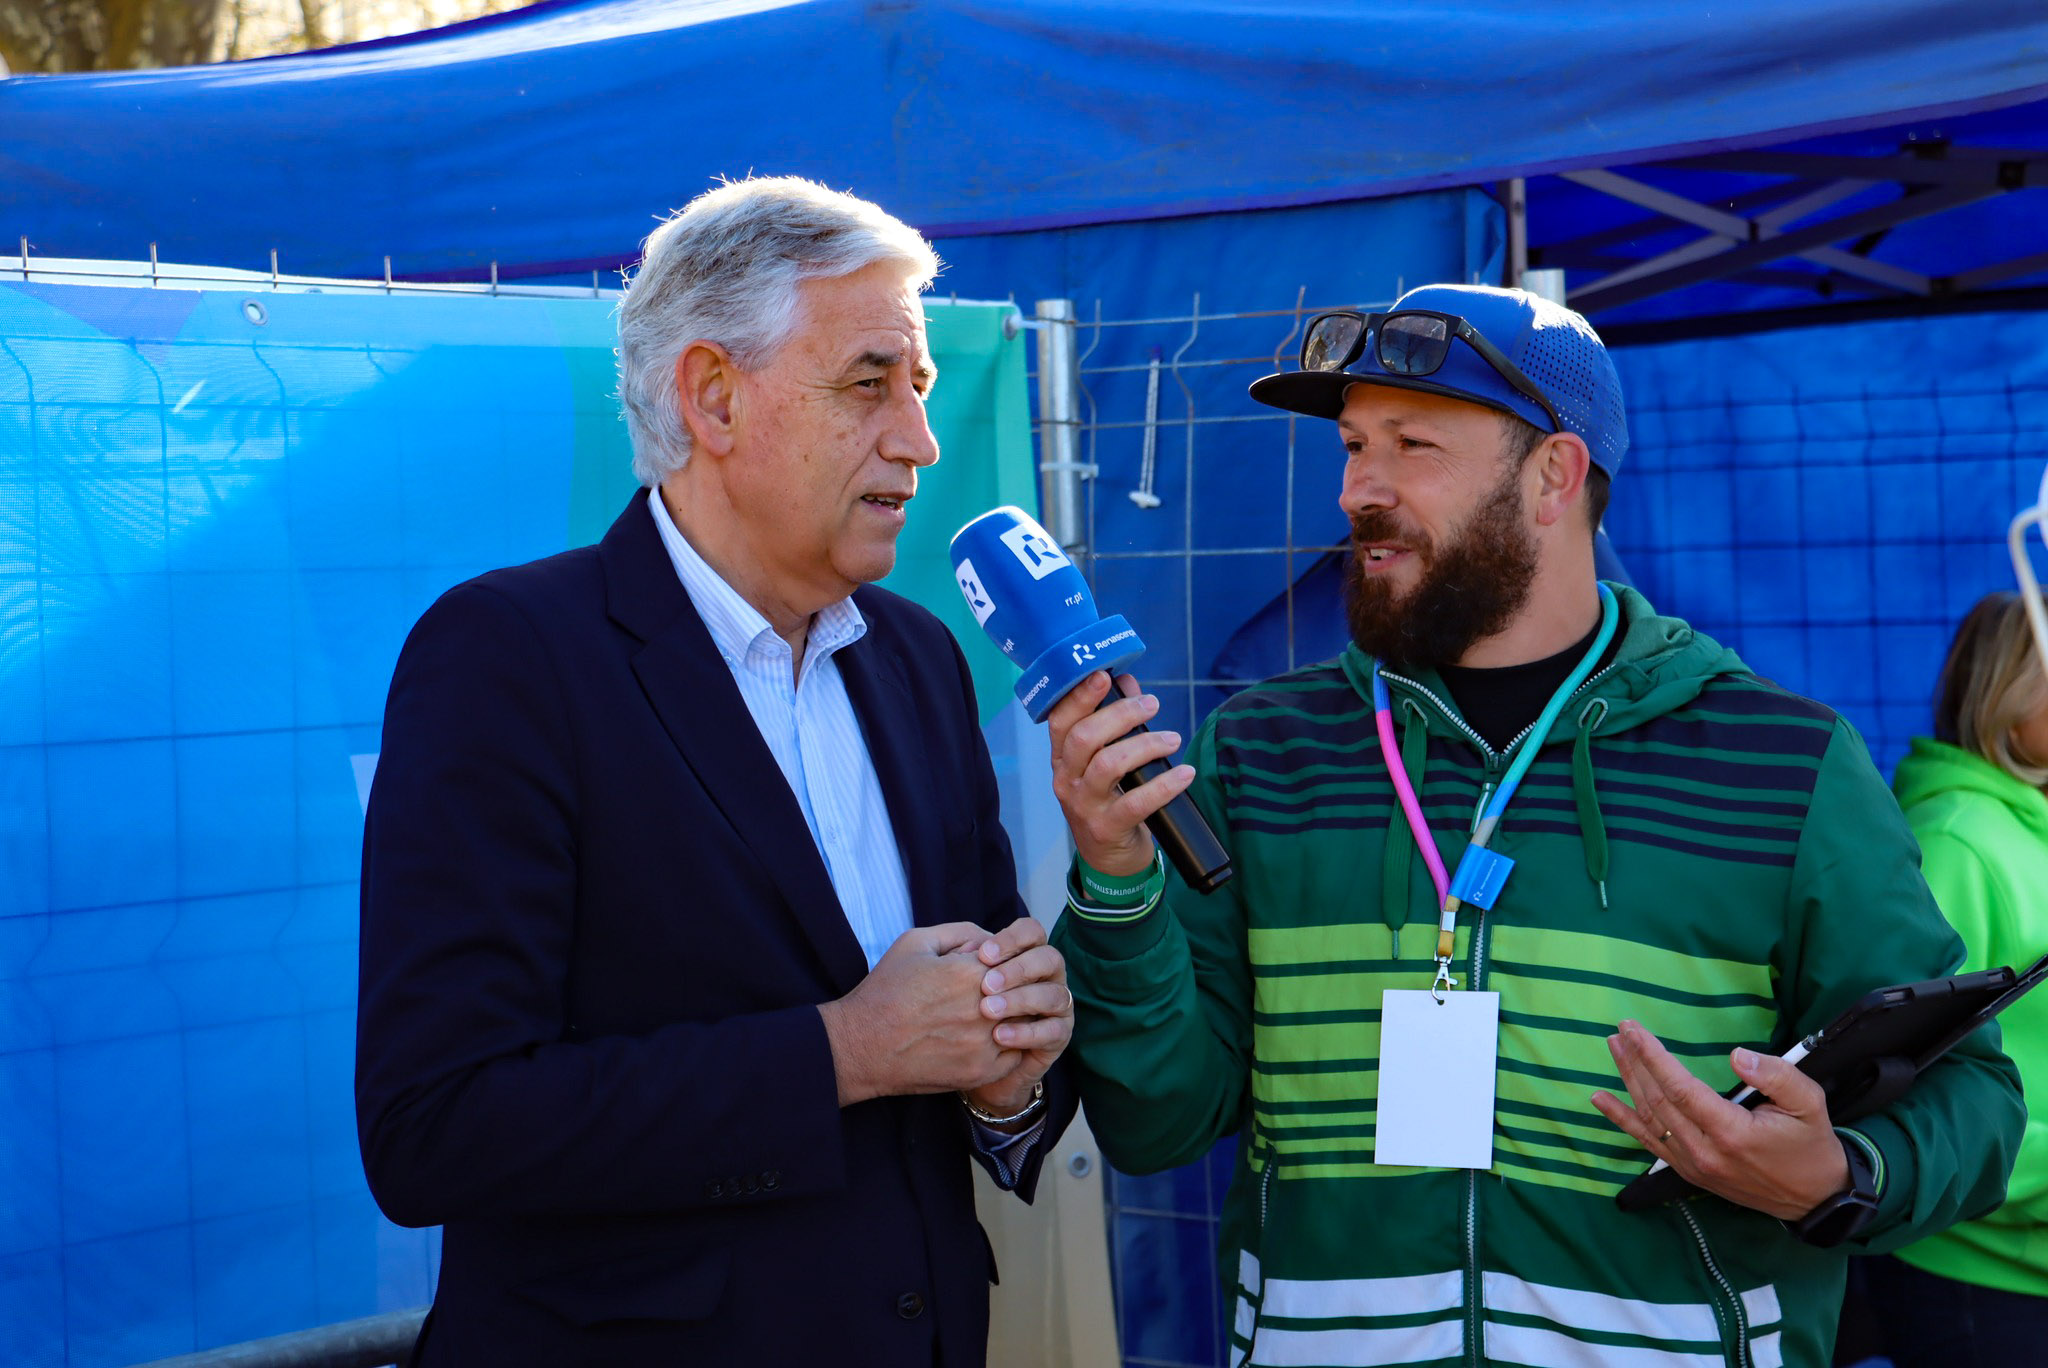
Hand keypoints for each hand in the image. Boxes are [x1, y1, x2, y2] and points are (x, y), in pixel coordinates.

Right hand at [818, 923, 1020, 1105]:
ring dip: (1014, 1017)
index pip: (1015, 959)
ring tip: (993, 1015)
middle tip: (995, 993)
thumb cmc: (886, 990)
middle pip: (1025, 991)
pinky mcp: (980, 1071)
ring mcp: (984, 1043)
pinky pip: (1015, 1053)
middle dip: (1014, 989)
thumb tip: (992, 940)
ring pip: (1024, 1023)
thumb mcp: (915, 943)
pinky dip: (1008, 1044)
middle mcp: (983, 1008)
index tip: (988, 969)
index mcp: (970, 972)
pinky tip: (987, 1038)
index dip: (1004, 962)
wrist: (861, 1046)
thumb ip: (961, 932)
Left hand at [960, 918, 1072, 1123]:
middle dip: (1019, 969)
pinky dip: (1028, 1032)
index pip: (1032, 932)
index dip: (1012, 940)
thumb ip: (954, 948)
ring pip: (1054, 994)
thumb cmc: (947, 1008)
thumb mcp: (941, 971)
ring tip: (988, 1011)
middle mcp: (1045, 976)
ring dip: (1022, 1000)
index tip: (982, 956)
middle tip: (986, 985)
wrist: (956, 1058)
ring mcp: (1055, 1006)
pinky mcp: (1056, 1037)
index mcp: (1024, 954)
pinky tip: (999, 1036)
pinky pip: (1054, 1031)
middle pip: (1050, 959)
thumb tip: (974, 944)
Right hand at [1046, 671, 1194, 878]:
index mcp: (1062, 759)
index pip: (1060, 720)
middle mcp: (1066, 780)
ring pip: (1109, 764)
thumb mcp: (1104, 763)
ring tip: (1172, 738)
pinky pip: (1137, 803)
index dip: (1079, 696)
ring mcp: (1084, 806)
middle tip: (1153, 705)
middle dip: (1121, 714)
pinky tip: (1184, 774)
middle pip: (1085, 737)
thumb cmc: (1109, 801)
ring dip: (1145, 745)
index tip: (1104, 675)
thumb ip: (1114, 724)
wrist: (1108, 860)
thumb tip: (1129, 682)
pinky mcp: (1107, 828)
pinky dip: (1165, 785)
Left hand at [1591, 1020, 1850, 1220]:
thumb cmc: (1810, 1144)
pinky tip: (1600, 1099)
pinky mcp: (1688, 1172)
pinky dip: (1622, 1119)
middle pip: (1657, 1100)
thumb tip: (1737, 1055)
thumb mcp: (1809, 1103)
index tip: (1634, 1030)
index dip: (1653, 1057)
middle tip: (1620, 1030)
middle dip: (1636, 1061)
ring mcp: (1692, 1165)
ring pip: (1649, 1117)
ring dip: (1628, 1080)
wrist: (1814, 1198)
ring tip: (1614, 1048)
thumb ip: (1776, 1075)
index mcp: (1730, 1132)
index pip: (1680, 1088)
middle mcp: (1703, 1151)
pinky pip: (1648, 1142)